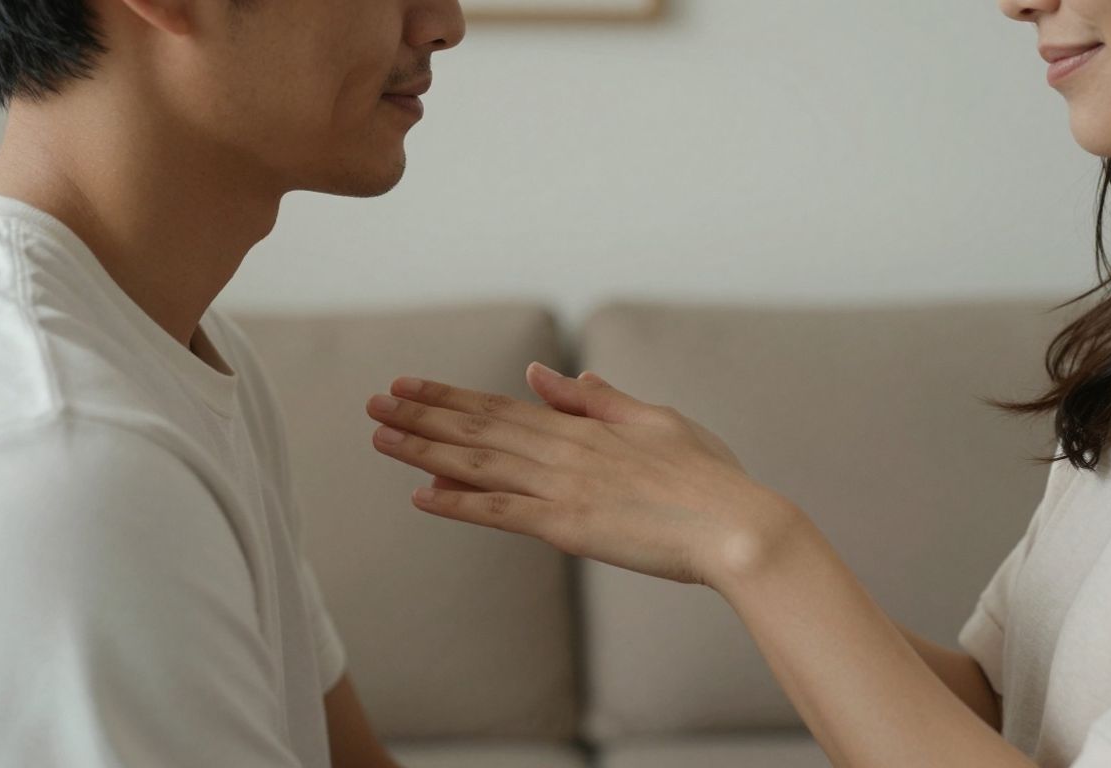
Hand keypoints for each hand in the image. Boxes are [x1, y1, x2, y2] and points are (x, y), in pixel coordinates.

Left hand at [365, 363, 806, 588]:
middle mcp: (564, 452)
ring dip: (424, 450)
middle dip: (421, 416)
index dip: (449, 396)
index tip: (408, 385)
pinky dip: (459, 504)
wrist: (737, 525)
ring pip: (480, 464)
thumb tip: (547, 374)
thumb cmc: (706, 477)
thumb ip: (597, 401)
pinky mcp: (569, 527)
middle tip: (373, 402)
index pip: (501, 406)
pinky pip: (503, 512)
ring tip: (379, 437)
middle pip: (479, 430)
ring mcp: (564, 488)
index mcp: (583, 428)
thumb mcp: (655, 421)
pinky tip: (421, 495)